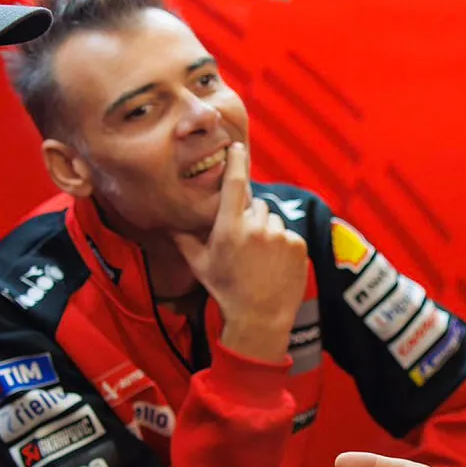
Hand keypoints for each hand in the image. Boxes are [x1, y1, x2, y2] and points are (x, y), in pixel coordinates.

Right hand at [172, 143, 307, 361]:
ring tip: (259, 258)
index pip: (234, 183)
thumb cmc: (225, 290)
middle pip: (254, 205)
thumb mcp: (199, 265)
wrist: (259, 319)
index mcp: (229, 228)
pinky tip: (273, 264)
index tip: (237, 148)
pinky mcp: (297, 245)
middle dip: (249, 217)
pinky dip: (282, 245)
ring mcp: (279, 236)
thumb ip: (184, 240)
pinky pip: (288, 234)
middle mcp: (255, 228)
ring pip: (271, 220)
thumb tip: (168, 223)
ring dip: (266, 232)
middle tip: (244, 244)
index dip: (236, 161)